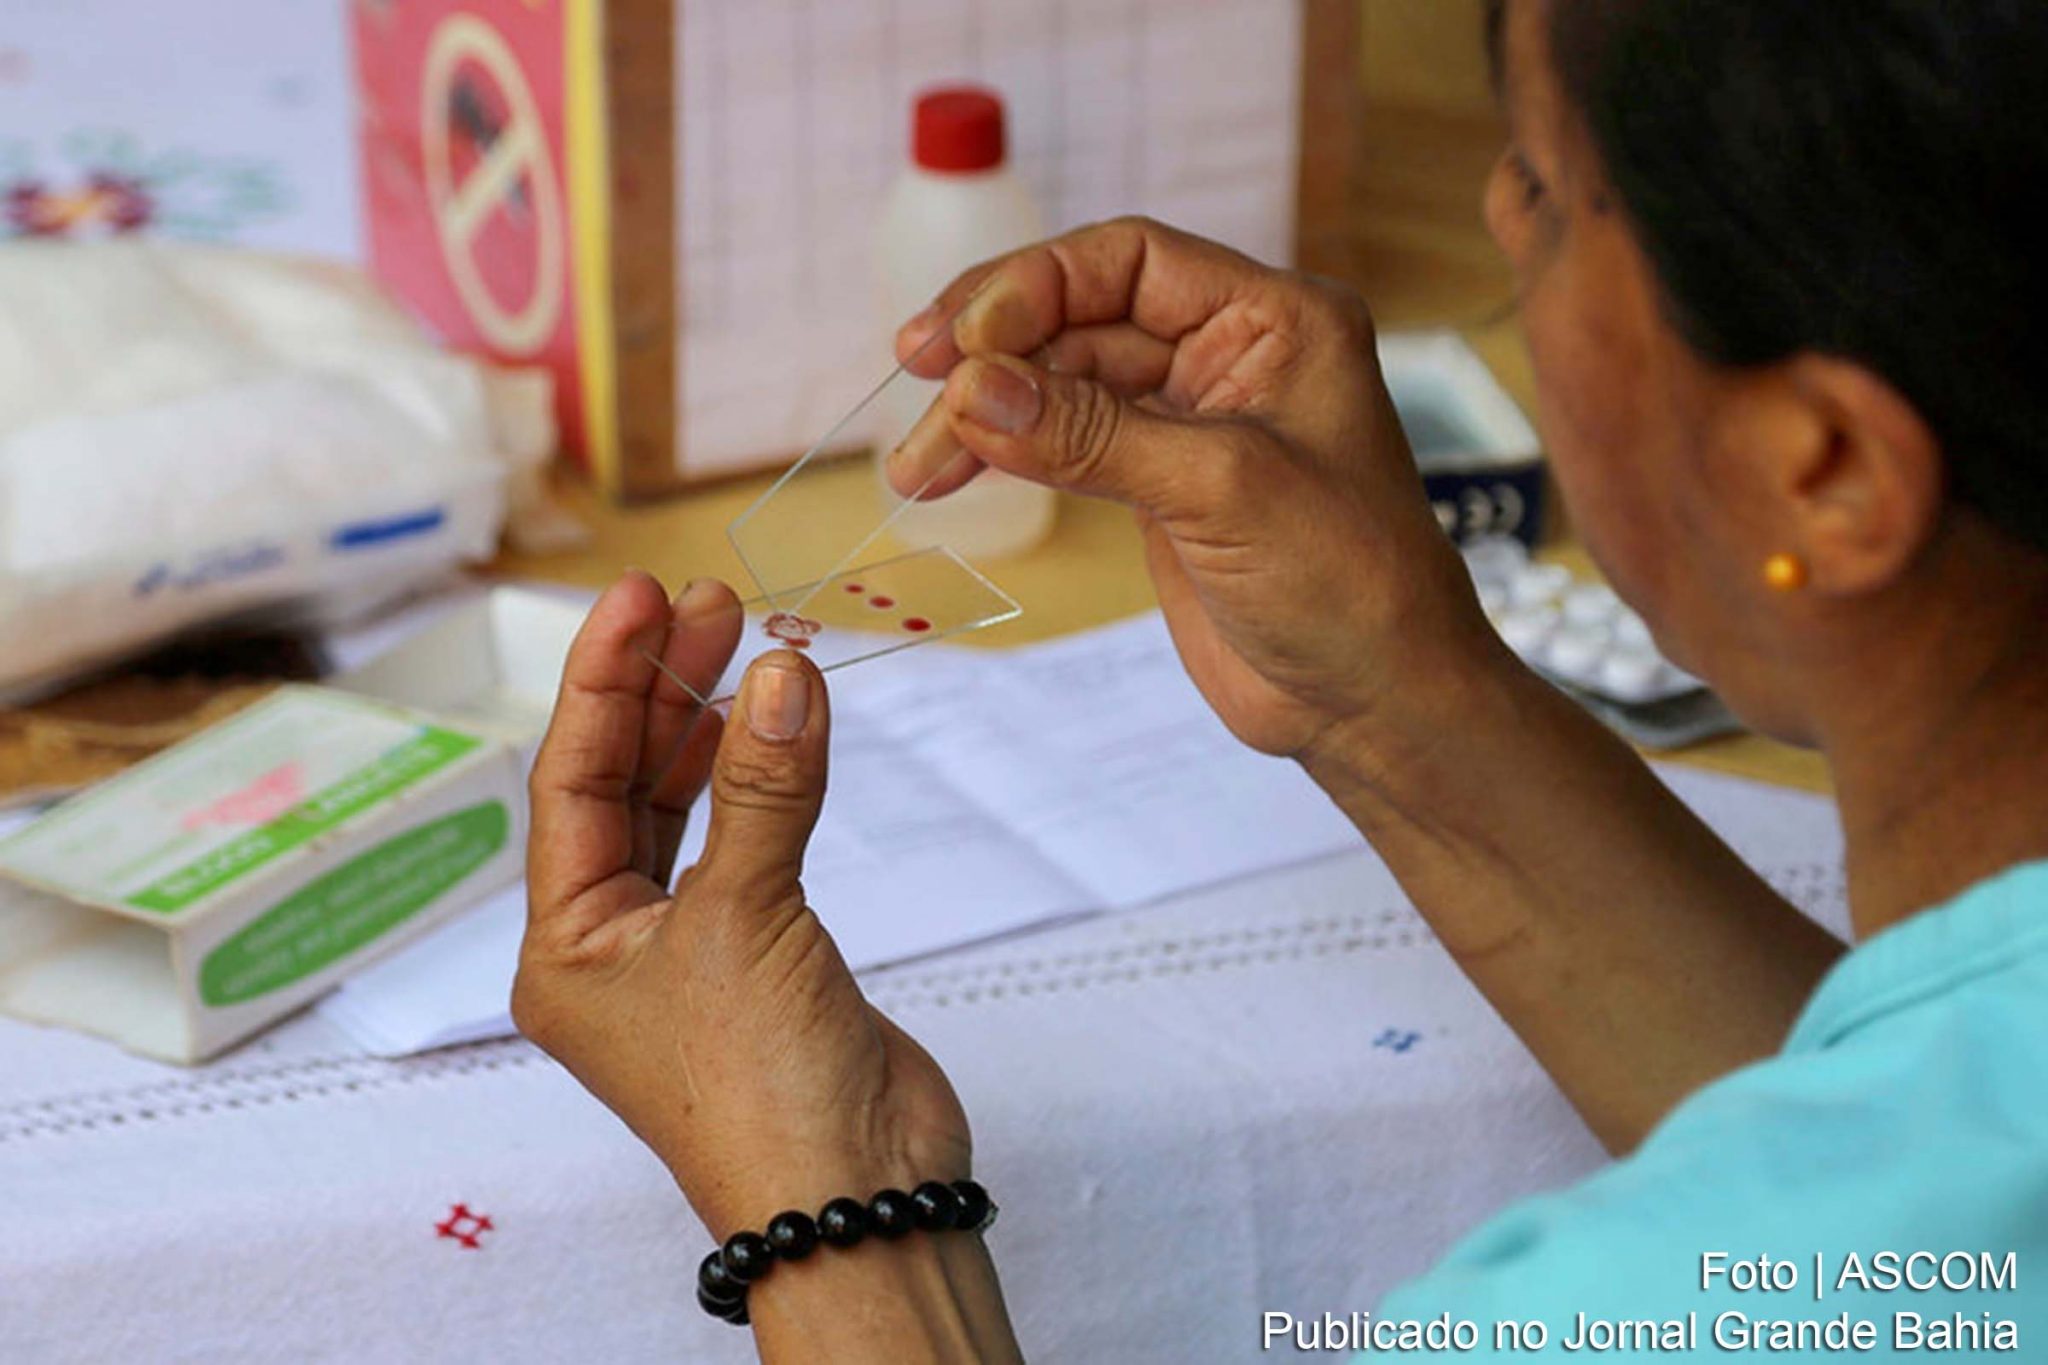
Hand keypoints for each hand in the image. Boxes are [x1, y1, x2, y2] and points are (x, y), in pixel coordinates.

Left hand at [516, 573, 971, 1238]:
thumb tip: (780, 673)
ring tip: (748, 640)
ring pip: (684, 810)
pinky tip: (780, 724)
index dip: (606, 680)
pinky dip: (765, 781)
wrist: (857, 1197)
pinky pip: (748, 842)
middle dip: (661, 692)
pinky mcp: (761, 956)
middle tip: (707, 603)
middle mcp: (613, 946)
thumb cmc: (761, 1091)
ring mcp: (688, 952)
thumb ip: (761, 790)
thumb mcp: (745, 920)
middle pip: (622, 787)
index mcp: (564, 948)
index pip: (569, 782)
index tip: (642, 596)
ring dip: (713, 728)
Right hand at [890, 217, 1502, 759]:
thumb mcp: (1221, 490)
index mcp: (1276, 319)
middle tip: (915, 377)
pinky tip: (948, 472)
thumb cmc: (1349, 583)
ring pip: (1061, 383)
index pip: (1131, 261)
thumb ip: (1093, 433)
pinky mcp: (1159, 484)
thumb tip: (973, 389)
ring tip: (914, 466)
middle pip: (1082, 315)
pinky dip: (1005, 453)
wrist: (1377, 701)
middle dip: (994, 349)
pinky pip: (1064, 443)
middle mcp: (1230, 353)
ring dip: (983, 414)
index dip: (1036, 284)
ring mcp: (1190, 420)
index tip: (962, 340)